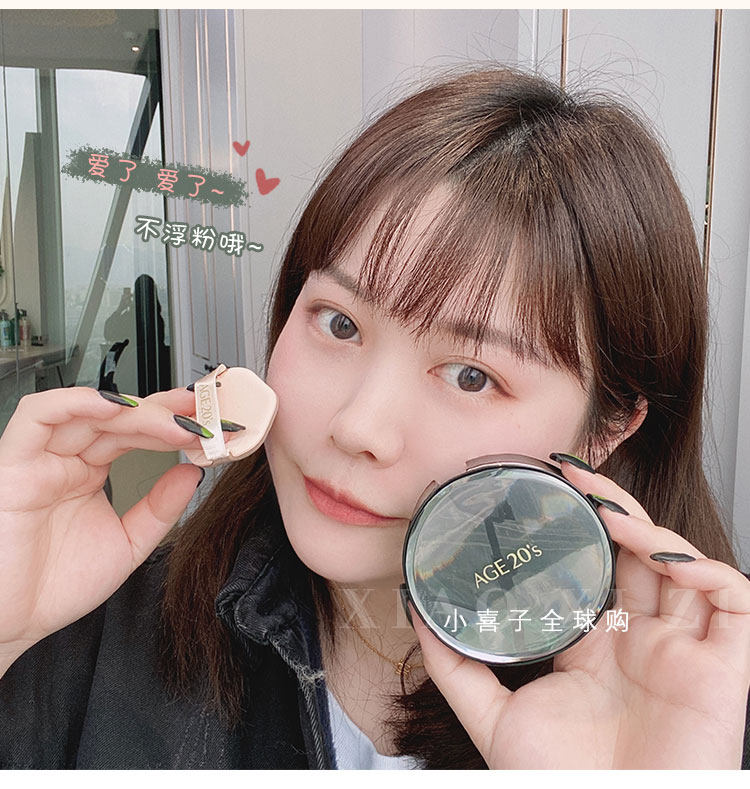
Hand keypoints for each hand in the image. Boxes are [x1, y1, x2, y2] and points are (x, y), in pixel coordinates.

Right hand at [0, 386, 215, 666]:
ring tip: (175, 418)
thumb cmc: (55, 587)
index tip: (209, 421)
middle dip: (165, 413)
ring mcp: (40, 459)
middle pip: (119, 418)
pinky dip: (75, 403)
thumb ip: (159, 508)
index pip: (134, 432)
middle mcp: (66, 459)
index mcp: (88, 472)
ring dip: (136, 410)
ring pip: (88, 412)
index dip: (171, 422)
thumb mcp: (127, 544)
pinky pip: (37, 417)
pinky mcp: (13, 465)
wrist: (10, 626)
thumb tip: (192, 472)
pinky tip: (115, 406)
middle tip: (204, 416)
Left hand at [411, 461, 749, 768]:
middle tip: (571, 472)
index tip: (543, 487)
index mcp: (596, 642)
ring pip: (682, 565)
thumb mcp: (493, 715)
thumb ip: (454, 666)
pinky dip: (710, 571)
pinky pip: (735, 602)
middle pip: (635, 552)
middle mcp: (641, 637)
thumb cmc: (562, 783)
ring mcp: (683, 649)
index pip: (594, 565)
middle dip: (609, 507)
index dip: (577, 525)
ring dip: (649, 530)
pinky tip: (670, 559)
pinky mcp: (725, 669)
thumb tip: (416, 610)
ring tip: (607, 510)